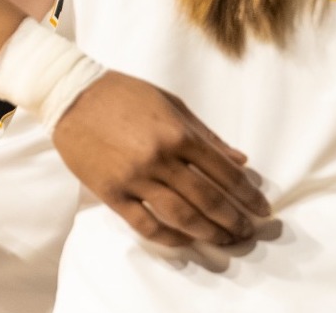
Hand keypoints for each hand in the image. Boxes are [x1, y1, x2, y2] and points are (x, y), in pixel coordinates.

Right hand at [51, 71, 271, 247]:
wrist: (74, 96)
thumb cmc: (126, 95)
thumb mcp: (174, 105)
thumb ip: (207, 136)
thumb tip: (239, 160)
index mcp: (179, 133)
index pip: (223, 172)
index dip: (247, 194)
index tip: (262, 208)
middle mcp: (161, 158)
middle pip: (206, 198)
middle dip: (232, 219)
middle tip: (248, 232)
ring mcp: (135, 178)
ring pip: (180, 215)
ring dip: (207, 232)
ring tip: (224, 240)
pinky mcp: (112, 193)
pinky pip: (145, 224)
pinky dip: (168, 237)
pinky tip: (184, 241)